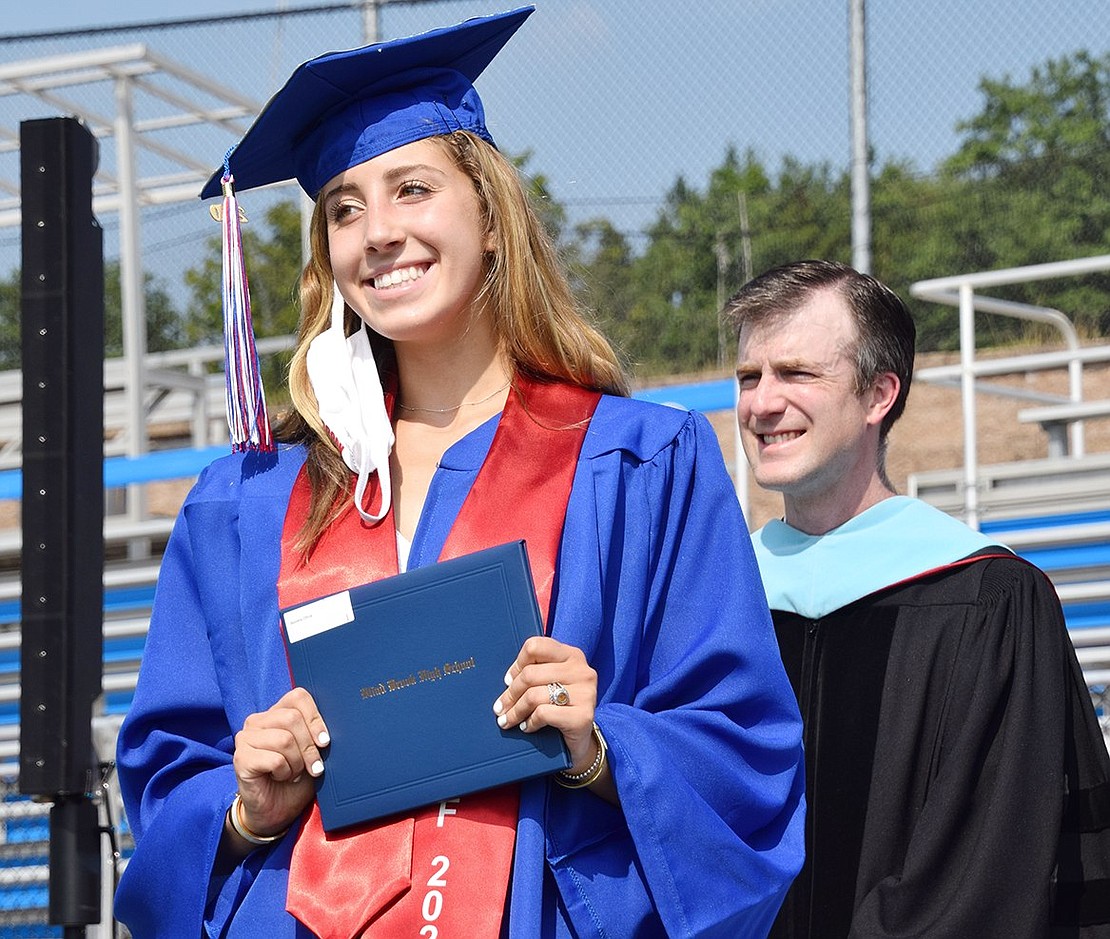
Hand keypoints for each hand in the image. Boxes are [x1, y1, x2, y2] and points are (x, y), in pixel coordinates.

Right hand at [231, 687, 329, 837]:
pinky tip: (280, 778)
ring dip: (297, 762)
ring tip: (294, 773)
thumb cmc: (298, 778)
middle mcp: (258, 720)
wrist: (277, 811)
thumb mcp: (314, 752)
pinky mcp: (241, 758)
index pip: (298, 696)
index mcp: (276, 712)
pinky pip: (274, 759)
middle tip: (313, 766)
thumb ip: (318, 733)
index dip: (315, 718)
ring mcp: (245, 738)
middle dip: (309, 746)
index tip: (325, 741)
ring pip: (284, 739)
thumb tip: (341, 720)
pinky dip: (285, 772)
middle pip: (292, 718)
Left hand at [493, 636, 598, 771]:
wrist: (581, 740)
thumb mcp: (551, 683)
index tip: (508, 681)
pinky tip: (527, 727)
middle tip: (500, 708)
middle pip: (530, 674)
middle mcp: (581, 670)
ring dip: (515, 711)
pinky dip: (530, 722)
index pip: (536, 646)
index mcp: (572, 655)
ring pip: (534, 695)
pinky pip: (544, 713)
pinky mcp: (583, 716)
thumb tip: (508, 679)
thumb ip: (536, 672)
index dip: (517, 664)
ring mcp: (585, 693)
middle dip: (510, 694)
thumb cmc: (560, 707)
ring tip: (507, 720)